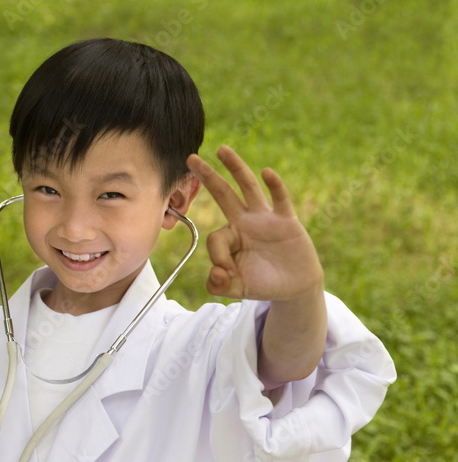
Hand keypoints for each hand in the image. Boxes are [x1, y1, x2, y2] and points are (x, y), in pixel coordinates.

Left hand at [187, 146, 322, 300]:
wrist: (295, 286)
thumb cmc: (263, 282)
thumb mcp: (236, 289)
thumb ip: (219, 286)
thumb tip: (216, 273)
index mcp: (230, 236)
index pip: (215, 238)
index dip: (218, 256)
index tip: (225, 274)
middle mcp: (245, 222)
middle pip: (223, 194)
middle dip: (208, 176)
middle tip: (190, 158)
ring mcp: (265, 218)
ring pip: (248, 187)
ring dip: (235, 167)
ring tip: (222, 149)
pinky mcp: (286, 221)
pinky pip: (279, 199)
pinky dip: (275, 185)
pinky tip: (267, 172)